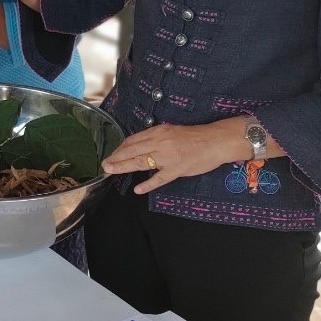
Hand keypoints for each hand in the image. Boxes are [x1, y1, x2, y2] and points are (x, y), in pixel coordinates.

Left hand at [102, 118, 250, 193]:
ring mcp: (168, 157)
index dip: (120, 148)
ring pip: (141, 162)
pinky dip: (148, 184)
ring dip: (124, 167)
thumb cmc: (195, 136)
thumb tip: (139, 146)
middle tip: (104, 164)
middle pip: (132, 150)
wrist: (215, 140)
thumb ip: (155, 138)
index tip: (111, 154)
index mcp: (158, 132)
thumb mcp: (171, 131)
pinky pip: (160, 178)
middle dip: (116, 157)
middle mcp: (160, 142)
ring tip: (111, 171)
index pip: (133, 140)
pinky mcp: (177, 169)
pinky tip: (138, 189)